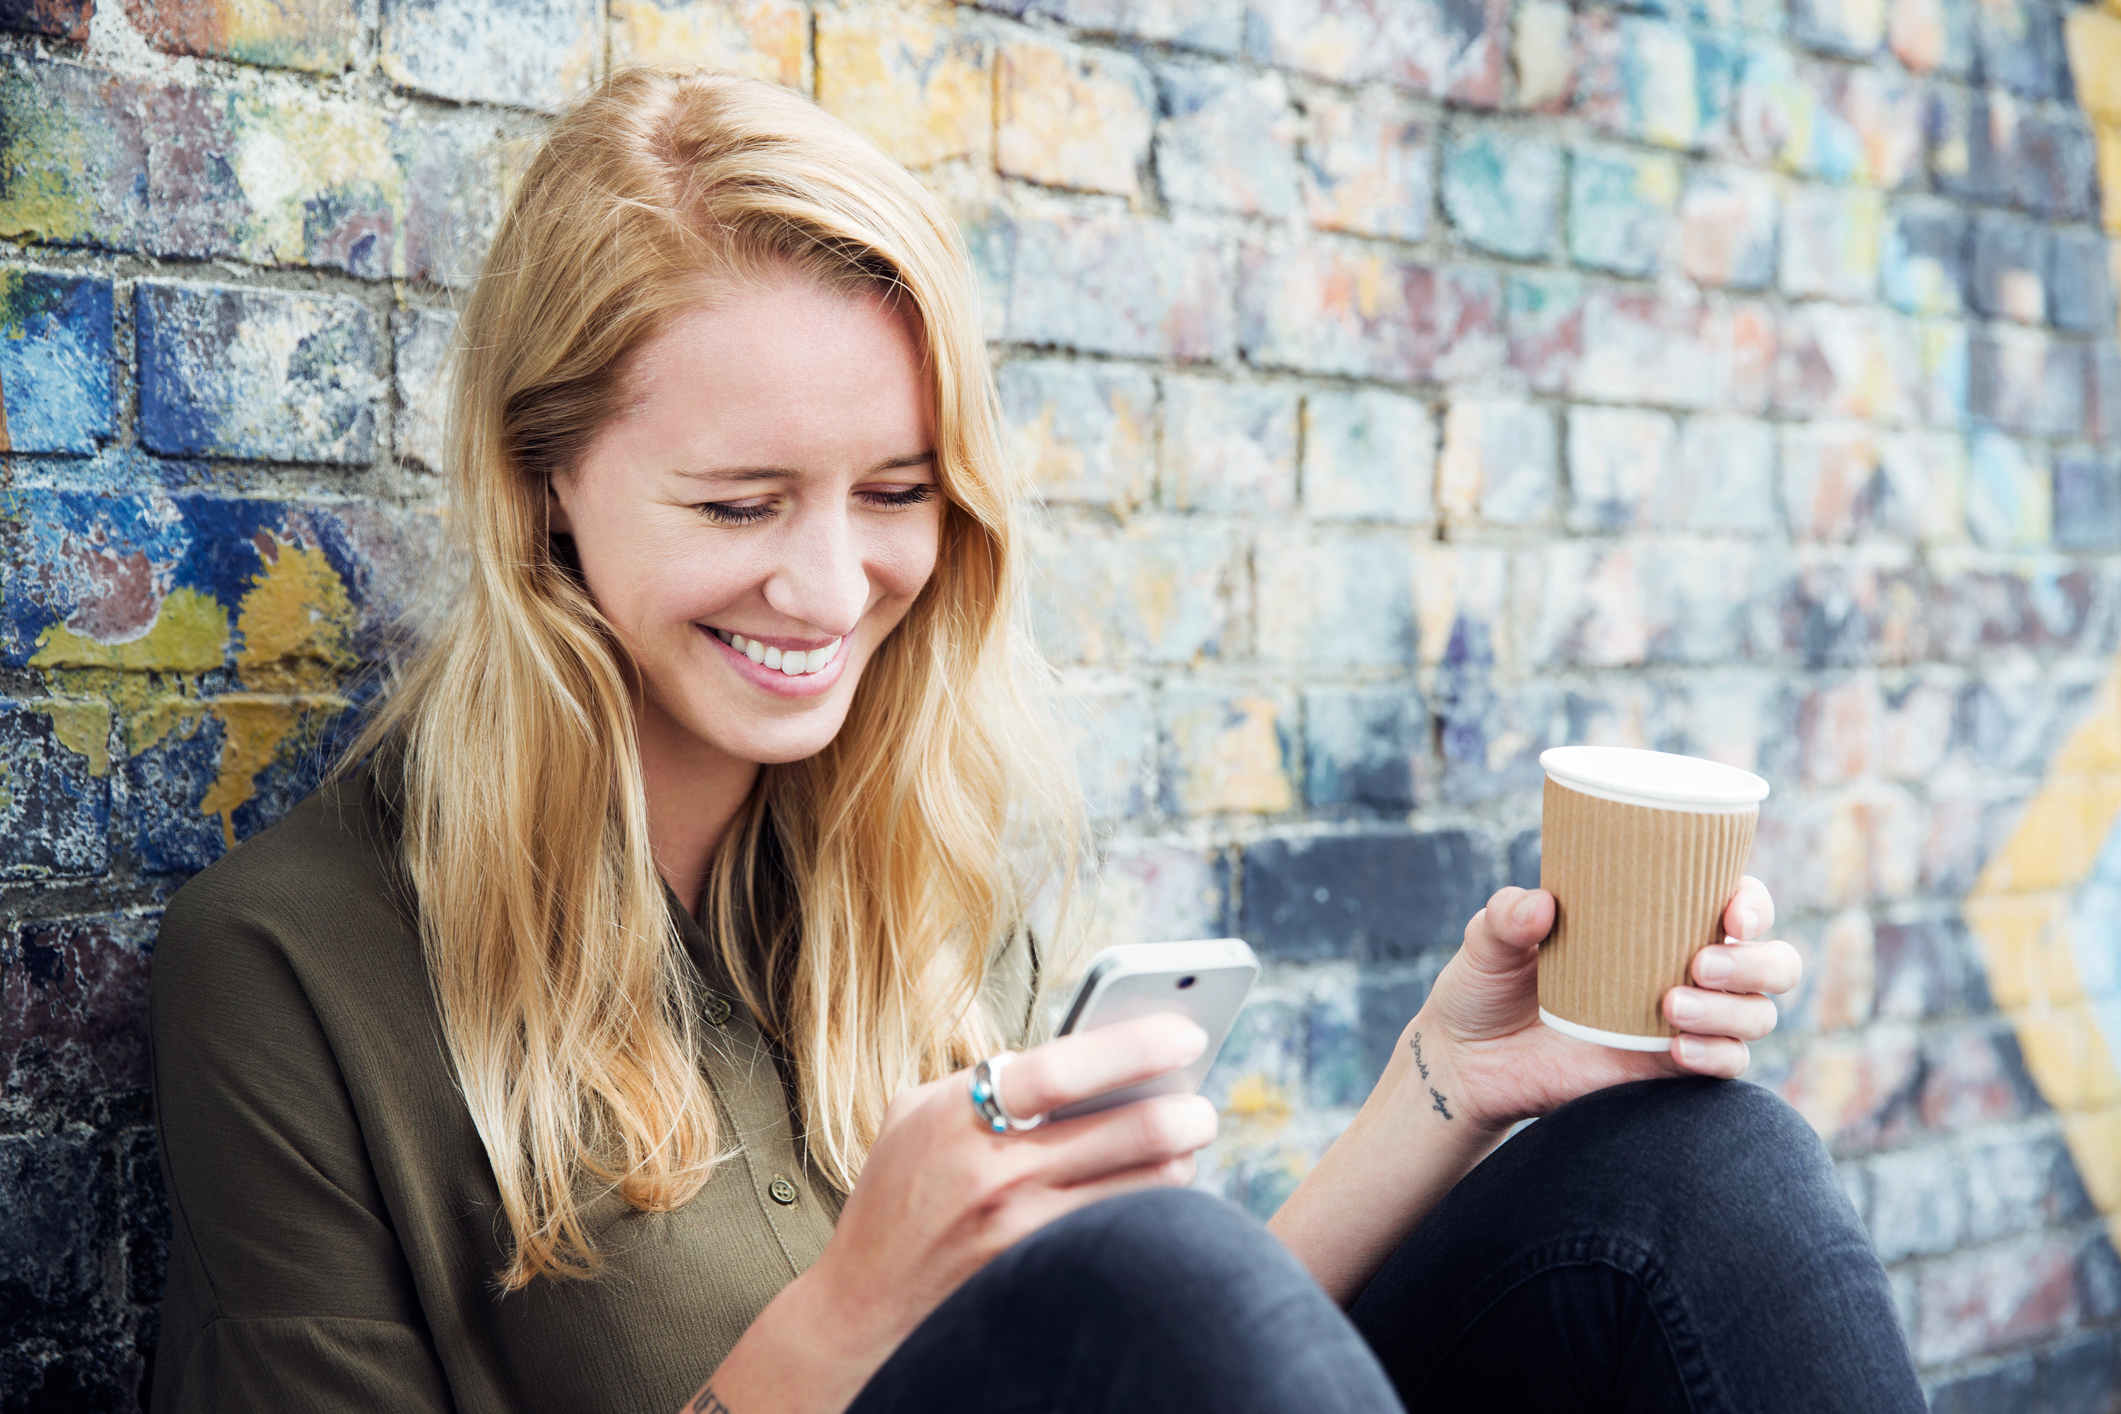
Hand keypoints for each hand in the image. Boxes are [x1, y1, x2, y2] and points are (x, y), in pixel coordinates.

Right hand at [698, 1015, 1218, 1413]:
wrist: (862, 1308)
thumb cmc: (899, 1194)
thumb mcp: (921, 1115)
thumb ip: (989, 1080)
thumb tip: (1087, 1053)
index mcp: (960, 1114)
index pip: (1065, 1067)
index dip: (1137, 1045)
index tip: (1188, 1034)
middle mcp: (996, 1173)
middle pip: (1130, 1130)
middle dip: (1187, 1111)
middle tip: (1201, 1105)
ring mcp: (1022, 1232)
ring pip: (1144, 1187)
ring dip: (1179, 1162)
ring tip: (1183, 1147)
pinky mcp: (1042, 1277)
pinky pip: (1124, 1233)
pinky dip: (1151, 1212)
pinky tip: (1156, 1196)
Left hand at [1405, 876, 1800, 1133]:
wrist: (1467, 1061)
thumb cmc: (1486, 986)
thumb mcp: (1487, 942)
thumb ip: (1506, 916)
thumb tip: (1540, 904)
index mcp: (1657, 921)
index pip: (1737, 902)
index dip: (1754, 905)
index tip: (1733, 916)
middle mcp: (1685, 967)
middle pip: (1772, 963)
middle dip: (1758, 963)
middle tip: (1701, 963)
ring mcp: (1683, 1022)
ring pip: (1757, 1015)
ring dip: (1731, 1010)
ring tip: (1670, 1006)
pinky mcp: (1667, 1070)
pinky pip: (1727, 1065)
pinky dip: (1717, 1056)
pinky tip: (1676, 1049)